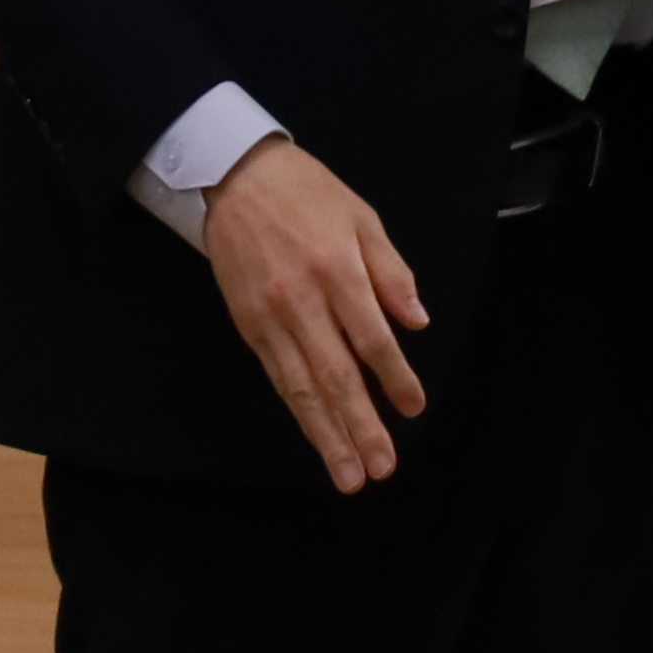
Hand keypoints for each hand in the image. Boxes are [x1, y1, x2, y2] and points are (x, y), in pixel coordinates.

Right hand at [201, 136, 430, 488]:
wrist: (235, 178)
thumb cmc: (310, 194)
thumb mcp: (363, 219)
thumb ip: (391, 273)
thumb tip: (417, 323)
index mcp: (336, 269)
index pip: (370, 337)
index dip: (393, 376)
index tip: (413, 409)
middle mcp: (301, 300)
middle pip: (334, 375)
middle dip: (358, 427)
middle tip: (379, 469)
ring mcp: (269, 317)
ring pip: (301, 387)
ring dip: (326, 435)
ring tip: (348, 475)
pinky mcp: (247, 326)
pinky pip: (278, 376)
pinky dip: (299, 410)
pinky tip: (316, 434)